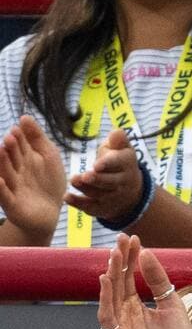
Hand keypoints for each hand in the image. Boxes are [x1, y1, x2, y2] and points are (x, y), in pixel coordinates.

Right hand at [0, 116, 65, 243]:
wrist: (49, 212)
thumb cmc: (48, 182)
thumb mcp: (48, 156)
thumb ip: (37, 138)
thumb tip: (24, 117)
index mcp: (21, 159)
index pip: (17, 147)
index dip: (18, 139)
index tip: (18, 130)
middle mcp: (13, 171)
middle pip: (10, 159)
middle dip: (9, 149)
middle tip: (10, 139)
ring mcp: (11, 187)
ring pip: (4, 174)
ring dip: (2, 163)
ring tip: (1, 151)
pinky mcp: (11, 204)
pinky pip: (4, 196)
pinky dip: (0, 189)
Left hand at [65, 127, 144, 222]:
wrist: (131, 192)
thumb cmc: (119, 163)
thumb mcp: (123, 149)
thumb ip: (118, 140)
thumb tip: (116, 132)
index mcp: (127, 164)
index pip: (118, 163)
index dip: (107, 164)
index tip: (96, 165)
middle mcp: (122, 182)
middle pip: (109, 182)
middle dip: (97, 179)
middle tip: (84, 176)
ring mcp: (113, 197)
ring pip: (99, 194)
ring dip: (85, 188)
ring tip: (73, 180)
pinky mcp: (103, 208)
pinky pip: (91, 208)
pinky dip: (78, 203)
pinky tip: (67, 197)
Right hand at [98, 233, 191, 328]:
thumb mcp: (173, 306)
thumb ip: (160, 282)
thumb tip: (148, 254)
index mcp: (136, 307)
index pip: (129, 278)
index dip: (131, 258)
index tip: (134, 238)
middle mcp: (124, 316)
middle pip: (118, 284)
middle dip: (119, 261)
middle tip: (122, 239)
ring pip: (110, 298)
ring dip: (111, 275)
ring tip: (114, 255)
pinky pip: (107, 319)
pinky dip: (105, 300)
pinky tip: (107, 282)